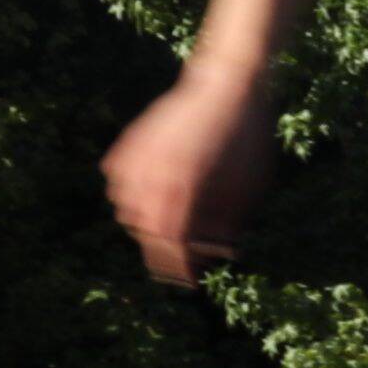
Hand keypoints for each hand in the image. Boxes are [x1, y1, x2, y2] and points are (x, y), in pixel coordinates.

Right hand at [103, 65, 275, 284]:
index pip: (170, 247)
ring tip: (167, 226)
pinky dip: (131, 195)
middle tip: (181, 256)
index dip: (179, 270)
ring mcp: (135, 159)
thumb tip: (211, 256)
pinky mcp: (127, 145)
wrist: (226, 85)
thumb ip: (225, 225)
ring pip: (126, 210)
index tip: (189, 282)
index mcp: (184, 193)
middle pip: (145, 233)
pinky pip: (119, 183)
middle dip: (162, 249)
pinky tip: (152, 195)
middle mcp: (152, 177)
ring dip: (144, 223)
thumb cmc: (246, 141)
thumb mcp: (248, 190)